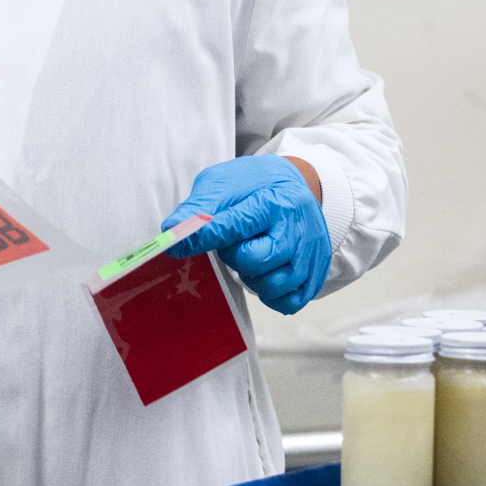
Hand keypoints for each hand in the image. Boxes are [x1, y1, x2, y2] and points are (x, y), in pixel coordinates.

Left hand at [163, 154, 330, 314]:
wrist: (295, 186)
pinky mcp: (314, 275)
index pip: (235, 225)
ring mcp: (309, 255)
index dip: (203, 237)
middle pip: (255, 261)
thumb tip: (171, 232)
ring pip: (272, 286)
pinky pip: (288, 302)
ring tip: (252, 254)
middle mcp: (297, 229)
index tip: (176, 244)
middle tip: (235, 241)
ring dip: (252, 277)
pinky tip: (264, 274)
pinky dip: (271, 295)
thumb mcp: (223, 183)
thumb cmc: (255, 186)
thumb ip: (198, 209)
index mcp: (274, 202)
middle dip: (234, 255)